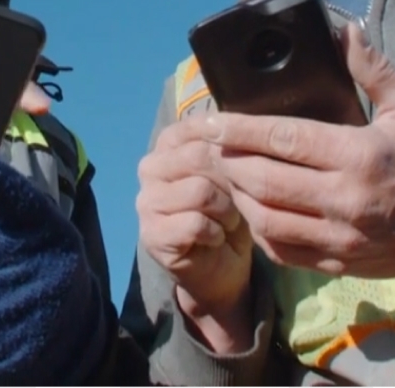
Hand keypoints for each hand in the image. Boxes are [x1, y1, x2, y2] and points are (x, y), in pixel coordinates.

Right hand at [136, 117, 253, 350]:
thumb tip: (235, 132)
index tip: (247, 167)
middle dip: (231, 182)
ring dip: (226, 211)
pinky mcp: (151, 234)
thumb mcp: (236, 173)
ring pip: (200, 191)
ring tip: (227, 222)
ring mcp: (146, 201)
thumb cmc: (231, 211)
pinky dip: (216, 234)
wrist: (224, 267)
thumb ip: (228, 148)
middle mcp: (150, 166)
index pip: (201, 126)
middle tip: (239, 202)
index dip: (232, 147)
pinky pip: (195, 224)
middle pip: (200, 156)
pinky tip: (215, 239)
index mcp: (169, 143)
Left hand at [199, 23, 394, 277]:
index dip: (240, 129)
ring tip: (228, 172)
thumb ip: (373, 69)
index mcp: (359, 156)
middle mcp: (345, 200)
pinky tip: (252, 206)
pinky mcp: (336, 263)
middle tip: (212, 145)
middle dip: (229, 160)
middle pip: (264, 180)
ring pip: (265, 218)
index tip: (210, 120)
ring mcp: (339, 237)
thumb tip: (343, 30)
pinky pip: (281, 249)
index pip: (284, 139)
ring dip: (238, 195)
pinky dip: (258, 228)